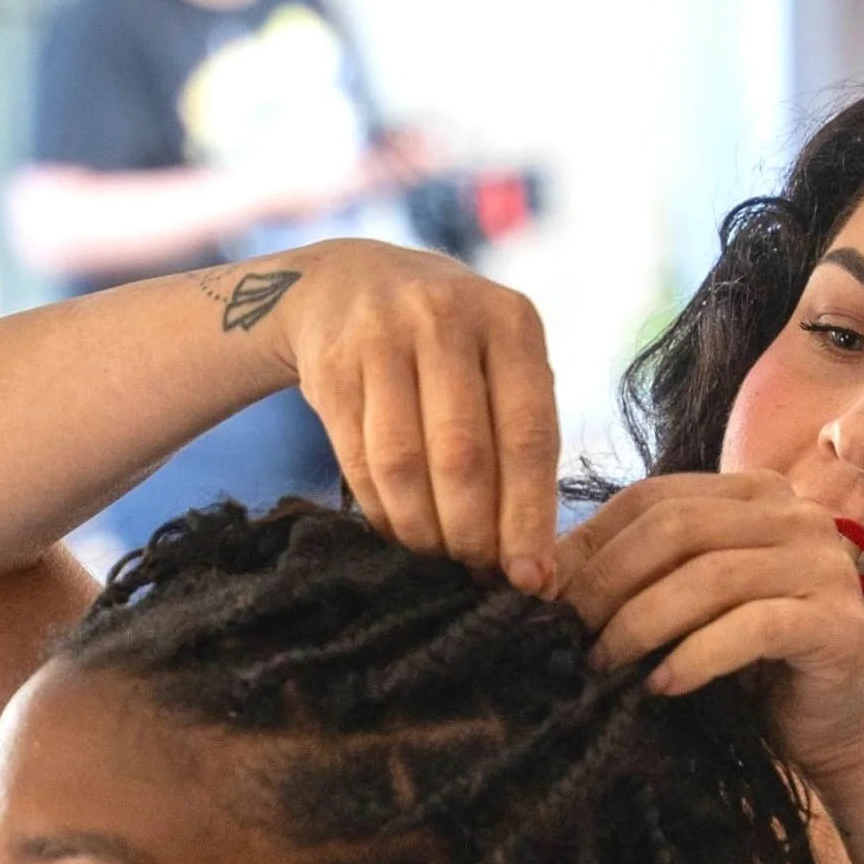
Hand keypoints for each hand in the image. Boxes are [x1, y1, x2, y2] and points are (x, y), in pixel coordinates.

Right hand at [239, 238, 560, 580]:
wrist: (347, 284)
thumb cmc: (448, 345)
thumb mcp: (498, 360)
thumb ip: (520, 436)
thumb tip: (534, 560)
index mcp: (511, 321)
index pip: (529, 436)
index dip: (529, 517)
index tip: (531, 579)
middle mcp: (447, 318)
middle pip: (464, 456)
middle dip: (473, 534)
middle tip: (478, 577)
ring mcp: (381, 336)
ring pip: (404, 463)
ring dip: (423, 531)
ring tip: (439, 562)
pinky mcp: (329, 364)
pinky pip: (358, 460)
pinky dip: (382, 511)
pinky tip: (400, 535)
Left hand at [553, 471, 863, 783]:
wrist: (841, 730)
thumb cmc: (752, 669)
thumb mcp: (688, 609)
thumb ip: (641, 578)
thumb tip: (541, 577)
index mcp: (754, 493)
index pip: (653, 498)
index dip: (588, 542)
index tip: (539, 593)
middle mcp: (796, 513)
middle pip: (678, 527)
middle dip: (608, 581)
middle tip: (564, 633)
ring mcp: (823, 564)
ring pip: (710, 576)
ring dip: (641, 622)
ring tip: (601, 665)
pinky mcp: (838, 622)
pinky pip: (752, 627)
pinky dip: (696, 656)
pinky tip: (660, 686)